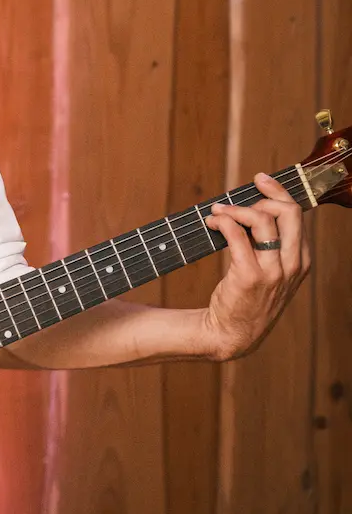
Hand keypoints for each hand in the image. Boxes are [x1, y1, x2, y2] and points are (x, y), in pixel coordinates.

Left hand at [201, 172, 310, 359]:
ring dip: (235, 208)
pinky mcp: (249, 277)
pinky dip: (223, 222)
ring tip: (218, 211)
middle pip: (287, 212)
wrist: (232, 334)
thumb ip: (273, 243)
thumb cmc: (248, 297)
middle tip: (241, 194)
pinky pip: (237, 236)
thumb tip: (256, 205)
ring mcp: (273, 272)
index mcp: (302, 261)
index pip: (297, 214)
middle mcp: (292, 265)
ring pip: (262, 220)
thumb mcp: (272, 271)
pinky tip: (213, 223)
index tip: (261, 180)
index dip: (278, 192)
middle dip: (264, 194)